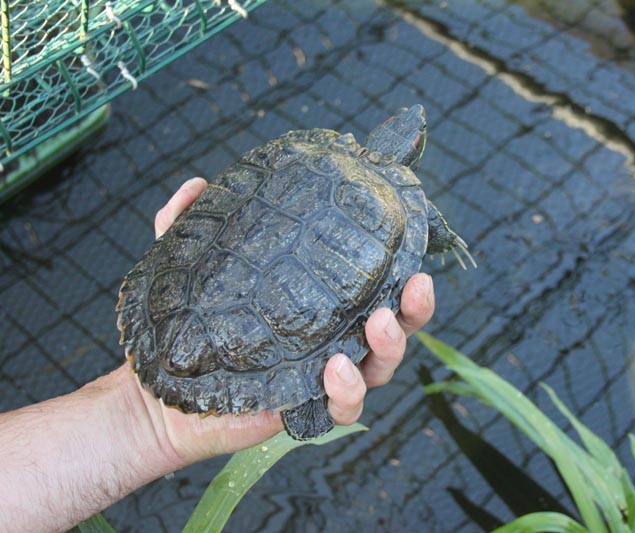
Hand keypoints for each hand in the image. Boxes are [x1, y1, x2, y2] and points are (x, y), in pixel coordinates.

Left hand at [137, 177, 434, 463]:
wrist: (160, 392)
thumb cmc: (189, 325)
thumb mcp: (188, 269)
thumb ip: (191, 224)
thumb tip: (199, 183)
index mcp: (321, 304)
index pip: (371, 285)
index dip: (398, 268)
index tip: (409, 243)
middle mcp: (333, 338)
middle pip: (395, 326)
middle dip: (414, 308)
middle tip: (415, 283)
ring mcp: (324, 377)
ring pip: (381, 368)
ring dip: (390, 345)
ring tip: (377, 322)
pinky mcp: (308, 409)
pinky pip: (345, 409)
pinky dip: (349, 391)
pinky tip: (334, 368)